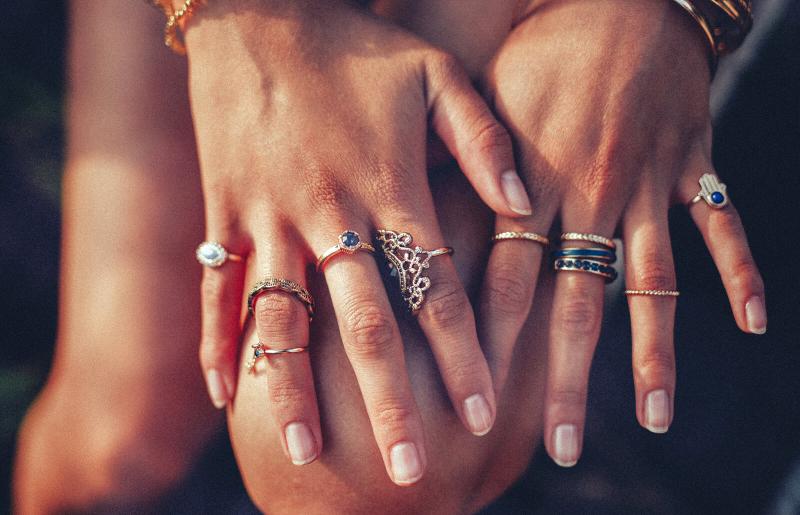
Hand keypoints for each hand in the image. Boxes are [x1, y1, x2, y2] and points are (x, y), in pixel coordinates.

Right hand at [184, 0, 529, 483]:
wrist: (257, 13)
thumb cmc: (356, 45)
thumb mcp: (436, 74)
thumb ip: (484, 141)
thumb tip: (524, 203)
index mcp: (389, 188)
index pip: (436, 290)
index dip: (463, 355)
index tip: (482, 414)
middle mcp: (330, 215)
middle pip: (364, 325)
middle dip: (390, 401)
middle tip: (409, 469)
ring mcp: (269, 219)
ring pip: (282, 321)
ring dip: (292, 390)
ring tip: (304, 451)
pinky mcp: (224, 214)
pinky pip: (219, 292)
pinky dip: (219, 346)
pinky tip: (224, 397)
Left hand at [478, 0, 765, 465]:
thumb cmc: (539, 48)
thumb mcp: (484, 99)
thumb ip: (457, 170)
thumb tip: (411, 228)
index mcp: (532, 180)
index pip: (507, 281)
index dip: (492, 346)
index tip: (480, 407)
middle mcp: (591, 194)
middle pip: (576, 303)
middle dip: (564, 380)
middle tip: (562, 447)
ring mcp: (648, 185)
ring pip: (652, 283)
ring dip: (654, 355)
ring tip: (652, 418)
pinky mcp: (693, 166)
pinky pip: (720, 227)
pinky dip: (741, 272)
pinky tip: (755, 323)